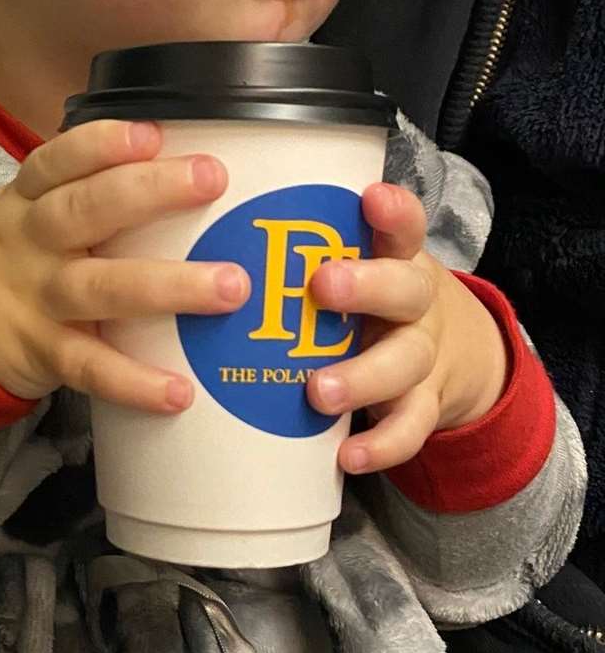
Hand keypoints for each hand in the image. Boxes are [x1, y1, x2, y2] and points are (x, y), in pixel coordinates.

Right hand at [0, 120, 249, 412]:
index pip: (57, 161)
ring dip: (166, 287)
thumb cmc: (17, 252)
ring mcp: (39, 299)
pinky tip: (179, 392)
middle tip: (211, 178)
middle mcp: (33, 242)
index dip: (101, 144)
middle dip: (149, 191)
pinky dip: (134, 382)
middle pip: (84, 211)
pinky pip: (91, 368)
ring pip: (99, 288)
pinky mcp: (45, 354)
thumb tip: (191, 166)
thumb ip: (92, 188)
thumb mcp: (30, 208)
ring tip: (229, 286)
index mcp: (29, 198)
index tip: (151, 133)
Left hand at [305, 182, 508, 475]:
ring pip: (405, 362)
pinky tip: (348, 455)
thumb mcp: (356, 264)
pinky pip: (410, 427)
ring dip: (363, 376)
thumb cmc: (372, 299)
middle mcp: (414, 302)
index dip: (392, 210)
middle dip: (366, 286)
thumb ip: (299, 251)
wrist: (456, 353)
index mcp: (395, 258)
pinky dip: (381, 444)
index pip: (403, 225)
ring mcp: (422, 354)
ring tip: (318, 391)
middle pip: (405, 289)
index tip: (371, 197)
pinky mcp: (424, 403)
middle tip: (323, 285)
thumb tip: (197, 230)